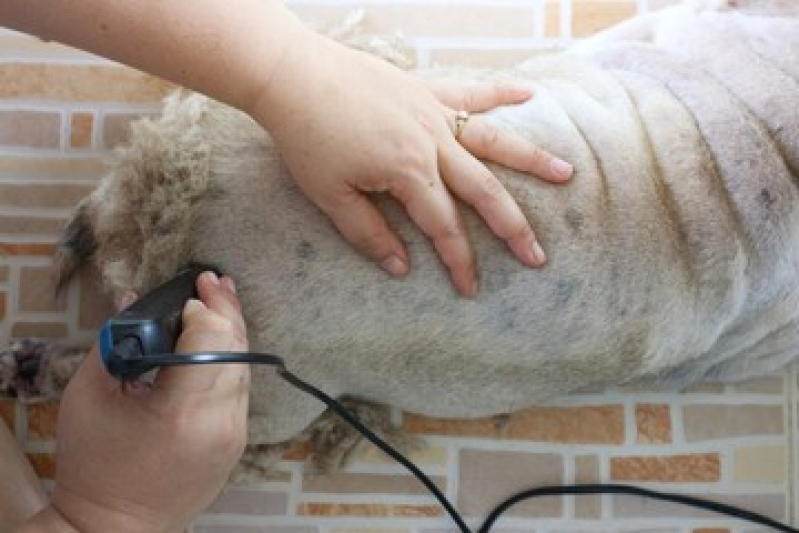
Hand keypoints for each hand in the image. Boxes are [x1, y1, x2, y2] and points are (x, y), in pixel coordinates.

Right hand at [26, 272, 248, 532]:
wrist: (116, 529)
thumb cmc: (94, 465)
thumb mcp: (88, 396)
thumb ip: (116, 340)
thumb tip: (134, 297)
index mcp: (181, 412)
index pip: (211, 339)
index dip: (200, 309)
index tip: (186, 294)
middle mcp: (220, 421)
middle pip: (237, 347)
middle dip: (225, 308)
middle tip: (213, 278)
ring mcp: (235, 434)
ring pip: (245, 365)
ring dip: (233, 329)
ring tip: (221, 297)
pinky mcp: (238, 441)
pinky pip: (240, 387)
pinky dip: (232, 358)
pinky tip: (220, 338)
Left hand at [254, 30, 572, 296]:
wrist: (292, 76)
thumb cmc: (307, 137)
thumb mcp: (331, 196)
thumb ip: (369, 234)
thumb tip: (402, 267)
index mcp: (408, 172)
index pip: (443, 227)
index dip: (459, 261)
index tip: (471, 289)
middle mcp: (432, 142)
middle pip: (483, 191)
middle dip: (512, 227)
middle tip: (537, 255)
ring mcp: (433, 113)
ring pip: (493, 140)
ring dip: (530, 159)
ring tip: (565, 173)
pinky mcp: (426, 90)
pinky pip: (471, 92)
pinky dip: (501, 92)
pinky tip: (529, 92)